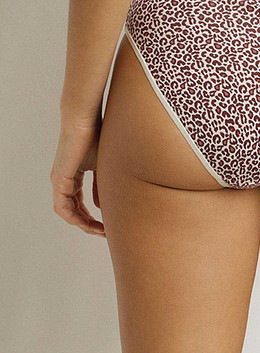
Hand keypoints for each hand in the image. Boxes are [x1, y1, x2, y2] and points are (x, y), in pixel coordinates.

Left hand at [50, 117, 104, 236]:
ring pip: (66, 212)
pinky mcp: (60, 179)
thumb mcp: (102, 167)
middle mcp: (63, 180)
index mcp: (72, 176)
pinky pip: (62, 206)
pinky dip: (74, 217)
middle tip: (104, 232)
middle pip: (72, 211)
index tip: (107, 225)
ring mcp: (59, 181)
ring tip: (98, 230)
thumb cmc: (96, 136)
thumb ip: (101, 186)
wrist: (84, 120)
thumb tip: (101, 206)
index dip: (92, 217)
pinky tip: (88, 222)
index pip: (79, 203)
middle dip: (88, 224)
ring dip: (82, 224)